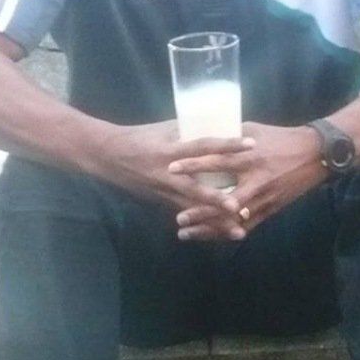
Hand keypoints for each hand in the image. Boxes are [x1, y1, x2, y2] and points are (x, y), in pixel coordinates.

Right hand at [87, 119, 249, 222]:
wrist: (108, 155)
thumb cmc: (140, 137)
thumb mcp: (166, 129)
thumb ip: (192, 131)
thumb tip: (223, 124)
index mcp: (170, 149)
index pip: (203, 146)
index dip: (227, 145)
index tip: (252, 144)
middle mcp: (168, 173)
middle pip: (196, 189)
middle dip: (218, 200)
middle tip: (240, 207)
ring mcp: (164, 190)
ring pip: (193, 209)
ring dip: (215, 222)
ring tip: (238, 232)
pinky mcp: (162, 201)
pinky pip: (186, 214)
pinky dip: (204, 225)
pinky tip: (221, 235)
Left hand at [168, 122, 326, 240]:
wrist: (317, 154)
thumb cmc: (283, 138)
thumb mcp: (255, 130)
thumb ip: (230, 136)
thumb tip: (204, 135)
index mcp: (250, 157)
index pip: (217, 161)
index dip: (194, 165)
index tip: (171, 169)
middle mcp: (256, 181)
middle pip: (224, 200)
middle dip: (200, 211)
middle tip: (178, 218)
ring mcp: (265, 198)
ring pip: (233, 219)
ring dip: (209, 228)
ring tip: (187, 234)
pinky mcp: (272, 208)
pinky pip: (247, 225)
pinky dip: (227, 233)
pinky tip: (211, 238)